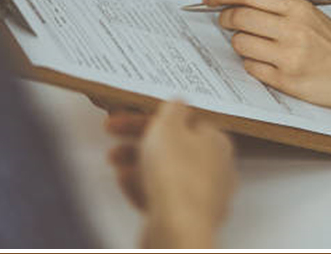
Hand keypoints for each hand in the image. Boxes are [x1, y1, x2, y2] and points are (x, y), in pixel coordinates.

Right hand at [106, 102, 235, 247]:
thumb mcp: (168, 126)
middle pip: (172, 146)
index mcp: (216, 141)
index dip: (150, 117)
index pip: (182, 121)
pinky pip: (164, 196)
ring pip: (166, 172)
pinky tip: (125, 183)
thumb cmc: (176, 175)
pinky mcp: (189, 217)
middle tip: (114, 138)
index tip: (127, 118)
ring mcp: (204, 195)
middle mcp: (216, 167)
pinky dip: (144, 187)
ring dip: (137, 164)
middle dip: (138, 141)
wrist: (178, 229)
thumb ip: (172, 108)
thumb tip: (178, 100)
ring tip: (115, 164)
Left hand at [204, 0, 330, 112]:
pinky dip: (251, 63)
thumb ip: (276, 10)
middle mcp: (291, 29)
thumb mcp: (311, 15)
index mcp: (297, 8)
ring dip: (238, 43)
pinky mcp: (286, 79)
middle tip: (226, 20)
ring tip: (253, 44)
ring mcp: (288, 55)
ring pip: (239, 43)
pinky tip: (264, 62)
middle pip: (238, 16)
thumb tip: (237, 5)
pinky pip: (250, 67)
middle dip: (224, 18)